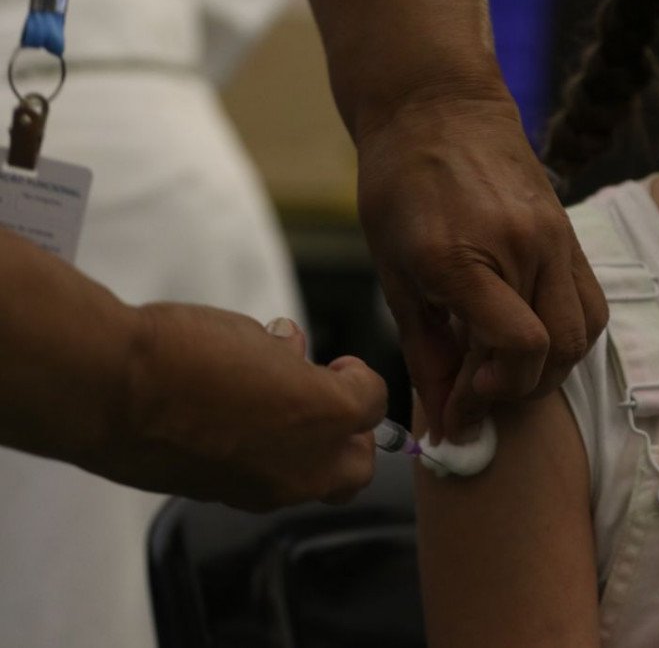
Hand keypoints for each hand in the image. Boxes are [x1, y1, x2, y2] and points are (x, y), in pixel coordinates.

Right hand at [87, 306, 384, 511]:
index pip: (373, 401)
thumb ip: (281, 354)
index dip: (356, 378)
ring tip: (274, 411)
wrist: (109, 390)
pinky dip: (266, 463)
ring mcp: (264, 490)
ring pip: (314, 485)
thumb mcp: (247, 334)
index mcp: (327, 413)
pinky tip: (236, 428)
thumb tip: (288, 352)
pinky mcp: (224, 499)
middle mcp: (306, 463)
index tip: (337, 365)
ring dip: (309, 452)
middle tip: (326, 403)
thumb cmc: (180, 352)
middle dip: (351, 436)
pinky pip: (266, 487)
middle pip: (359, 466)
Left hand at [356, 91, 607, 444]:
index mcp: (462, 256)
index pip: (517, 347)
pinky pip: (590, 303)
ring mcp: (554, 237)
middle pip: (555, 350)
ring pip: (582, 333)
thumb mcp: (393, 273)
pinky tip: (532, 337)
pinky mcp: (570, 234)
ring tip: (506, 368)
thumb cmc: (399, 186)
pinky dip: (569, 336)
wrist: (437, 106)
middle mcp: (521, 246)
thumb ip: (426, 351)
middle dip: (517, 389)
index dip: (491, 395)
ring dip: (550, 368)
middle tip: (479, 392)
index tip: (462, 410)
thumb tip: (449, 418)